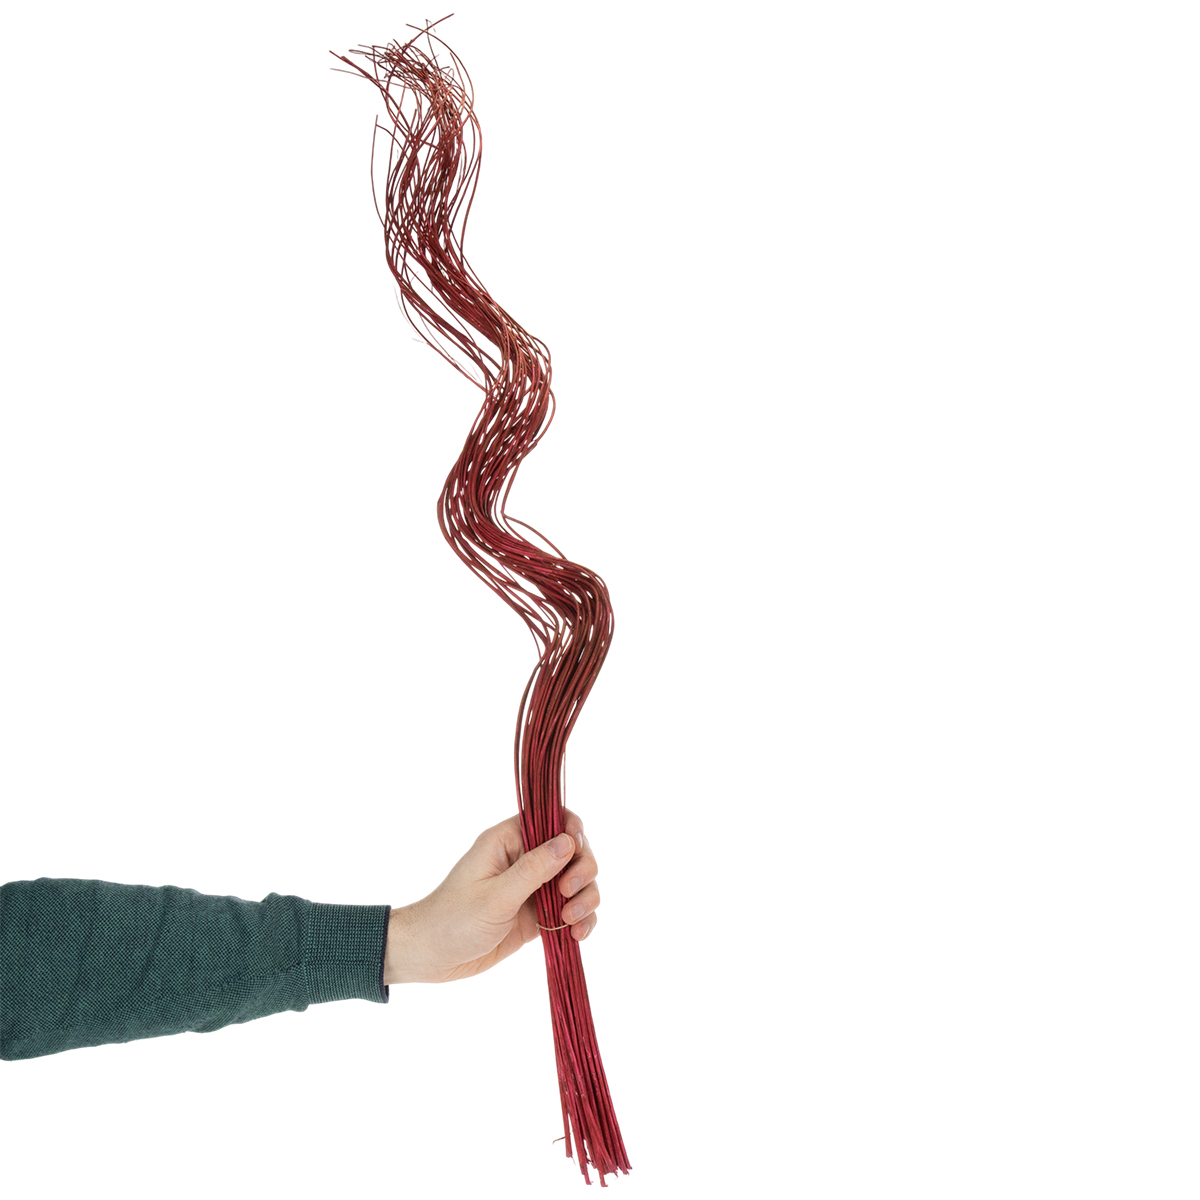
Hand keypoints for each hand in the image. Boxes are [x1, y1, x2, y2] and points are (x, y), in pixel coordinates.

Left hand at [384, 810, 600, 983]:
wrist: (432, 956)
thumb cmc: (454, 920)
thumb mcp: (495, 896)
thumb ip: (533, 870)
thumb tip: (568, 841)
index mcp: (508, 841)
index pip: (551, 818)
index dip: (571, 828)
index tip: (576, 850)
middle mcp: (524, 860)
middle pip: (574, 850)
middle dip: (582, 869)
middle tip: (568, 892)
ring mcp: (534, 888)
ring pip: (578, 882)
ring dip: (585, 898)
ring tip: (571, 921)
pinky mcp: (539, 915)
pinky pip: (573, 909)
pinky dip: (582, 919)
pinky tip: (577, 935)